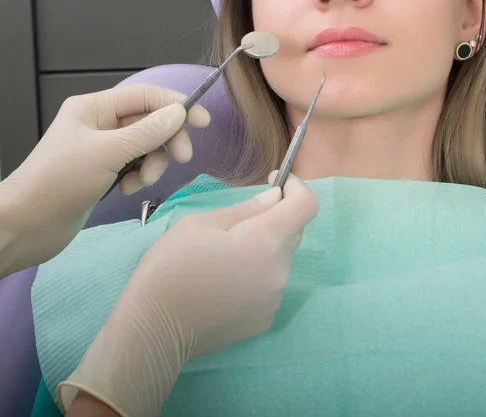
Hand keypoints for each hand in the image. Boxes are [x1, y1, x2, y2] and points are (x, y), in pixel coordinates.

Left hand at [0, 84, 208, 275]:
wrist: (29, 224)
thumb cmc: (61, 181)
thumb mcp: (108, 152)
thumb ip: (147, 132)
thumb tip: (179, 112)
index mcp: (95, 107)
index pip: (146, 96)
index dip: (177, 105)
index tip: (203, 122)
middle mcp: (102, 123)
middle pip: (151, 122)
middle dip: (167, 140)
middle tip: (182, 158)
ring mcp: (105, 148)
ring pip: (147, 146)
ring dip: (152, 164)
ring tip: (140, 181)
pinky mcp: (107, 170)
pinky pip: (137, 165)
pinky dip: (139, 176)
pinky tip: (125, 189)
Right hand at [59, 173, 318, 416]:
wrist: (153, 330)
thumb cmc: (171, 267)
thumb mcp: (200, 223)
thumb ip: (246, 208)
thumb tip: (275, 198)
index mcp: (266, 241)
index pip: (306, 206)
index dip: (295, 187)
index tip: (276, 182)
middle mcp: (280, 271)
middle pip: (293, 232)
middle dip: (275, 216)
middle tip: (238, 219)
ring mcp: (274, 299)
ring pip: (280, 259)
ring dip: (264, 247)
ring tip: (224, 255)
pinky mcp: (264, 320)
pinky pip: (270, 285)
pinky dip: (257, 274)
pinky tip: (225, 282)